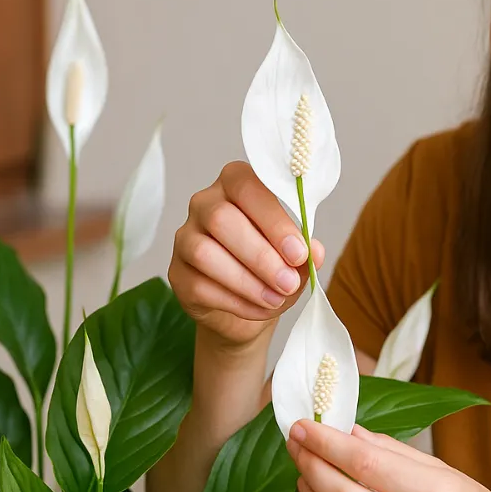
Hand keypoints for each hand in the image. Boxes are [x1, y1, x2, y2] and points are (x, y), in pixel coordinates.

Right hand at [168, 161, 323, 348]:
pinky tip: (260, 308)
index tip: (299, 253)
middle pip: (221, 219)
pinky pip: (199, 286)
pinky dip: (236, 301)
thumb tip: (314, 252)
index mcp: (236, 184)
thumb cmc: (274, 265)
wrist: (249, 303)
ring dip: (247, 281)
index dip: (274, 221)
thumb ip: (305, 250)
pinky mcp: (177, 273)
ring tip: (276, 298)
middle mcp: (204, 203)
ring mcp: (185, 237)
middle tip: (289, 282)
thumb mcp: (296, 256)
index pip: (247, 186)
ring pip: (205, 253)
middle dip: (261, 256)